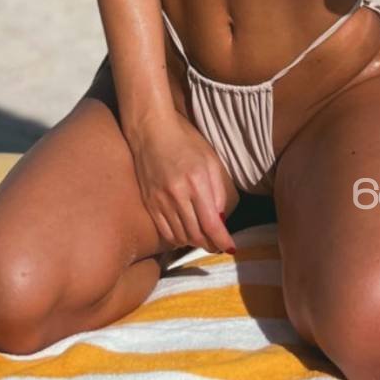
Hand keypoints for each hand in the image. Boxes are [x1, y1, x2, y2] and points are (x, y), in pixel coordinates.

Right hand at [128, 110, 236, 255]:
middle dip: (210, 244)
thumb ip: (218, 191)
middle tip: (217, 245)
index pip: (211, 224)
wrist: (150, 131)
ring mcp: (160, 200)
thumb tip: (221, 219)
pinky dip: (178, 239)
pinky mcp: (149, 203)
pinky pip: (165, 232)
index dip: (222, 240)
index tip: (229, 248)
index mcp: (196, 182)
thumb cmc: (184, 142)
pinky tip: (185, 234)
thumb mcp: (210, 160)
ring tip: (203, 238)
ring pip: (181, 236)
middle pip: (196, 235)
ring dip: (195, 242)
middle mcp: (177, 195)